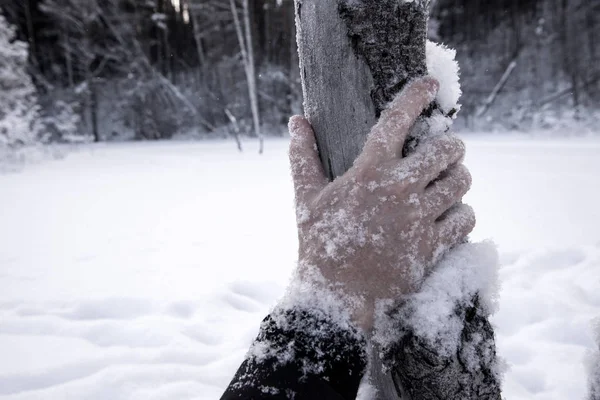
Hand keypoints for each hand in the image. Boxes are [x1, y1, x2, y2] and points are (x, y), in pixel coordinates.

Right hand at [288, 77, 474, 330]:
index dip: (415, 96)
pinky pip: (465, 218)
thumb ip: (303, 156)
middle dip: (452, 147)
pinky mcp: (431, 247)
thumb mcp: (306, 198)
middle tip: (447, 152)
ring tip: (449, 182)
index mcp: (367, 173)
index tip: (428, 84)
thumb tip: (297, 120)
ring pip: (461, 183)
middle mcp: (397, 191)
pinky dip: (461, 213)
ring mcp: (417, 220)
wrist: (335, 295)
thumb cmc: (319, 243)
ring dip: (459, 179)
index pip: (395, 121)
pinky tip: (448, 216)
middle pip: (447, 150)